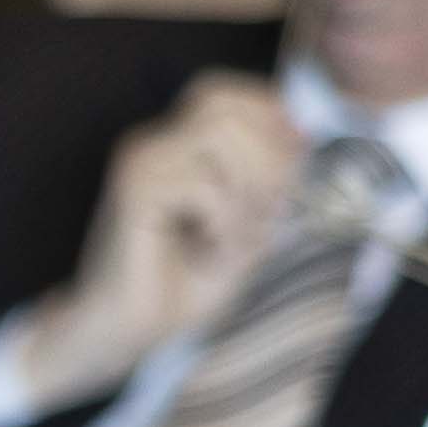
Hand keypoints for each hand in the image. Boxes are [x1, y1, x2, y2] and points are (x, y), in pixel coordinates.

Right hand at [0, 72, 306, 420]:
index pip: (227, 93)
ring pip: (219, 135)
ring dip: (250, 188)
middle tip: (275, 209)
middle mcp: (152, 145)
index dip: (270, 117)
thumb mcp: (245, 227)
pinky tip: (212, 250)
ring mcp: (140, 165)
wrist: (124, 333)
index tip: (296, 167)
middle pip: (224, 103)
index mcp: (174, 147)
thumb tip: (303, 138)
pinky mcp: (134, 192)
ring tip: (241, 237)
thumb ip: (269, 182)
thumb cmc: (182, 286)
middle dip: (268, 153)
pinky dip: (226, 220)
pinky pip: (204, 184)